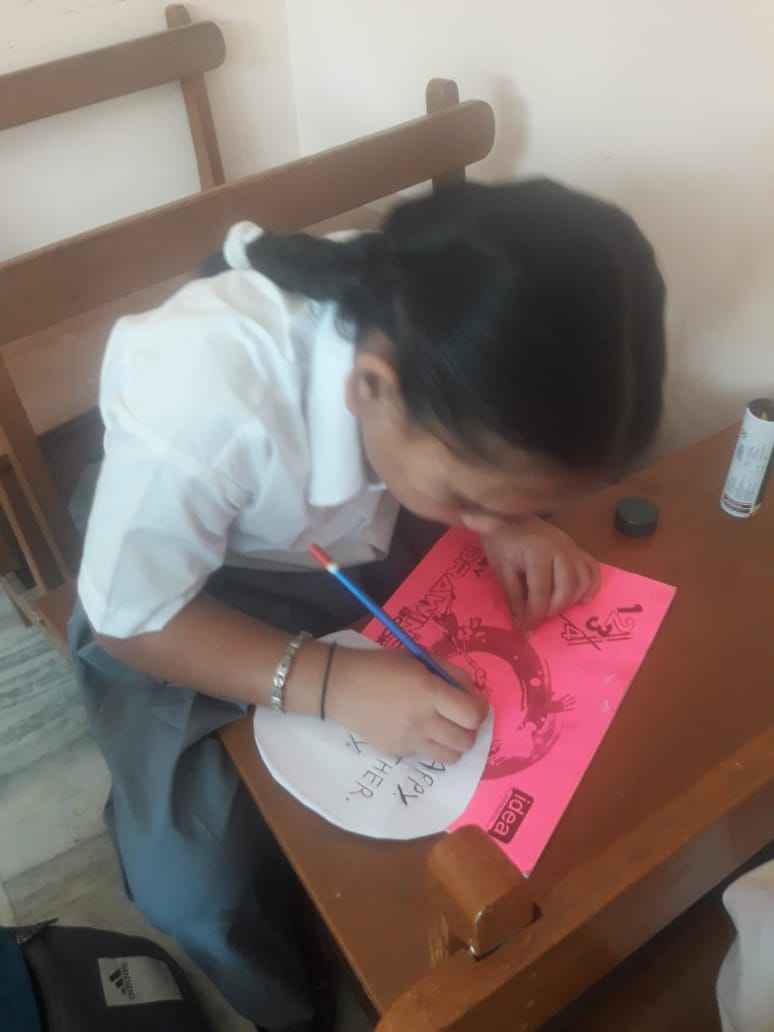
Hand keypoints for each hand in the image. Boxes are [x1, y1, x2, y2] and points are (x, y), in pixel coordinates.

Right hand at [325, 647, 487, 763]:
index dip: (480, 710)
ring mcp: (409, 741)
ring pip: (451, 757)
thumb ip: (450, 674)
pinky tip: (419, 731)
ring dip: (455, 744)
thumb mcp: (419, 659)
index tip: (476, 703)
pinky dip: (431, 746)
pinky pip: (426, 756)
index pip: (472, 715)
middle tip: (461, 717)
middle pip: (465, 740)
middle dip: (470, 729)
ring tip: (446, 729)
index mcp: (428, 692)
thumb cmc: (381, 666)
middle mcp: (422, 721)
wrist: (340, 687)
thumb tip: (473, 694)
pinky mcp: (397, 753)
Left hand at [481, 517, 600, 628]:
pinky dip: (590, 587)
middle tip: (538, 617)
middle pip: (567, 589)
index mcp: (538, 553)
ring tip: (553, 607)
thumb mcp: (502, 570)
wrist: (510, 517)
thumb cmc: (502, 543)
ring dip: (570, 601)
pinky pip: (593, 570)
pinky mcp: (578, 549)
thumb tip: (522, 626)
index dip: (534, 615)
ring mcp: (573, 548)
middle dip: (552, 610)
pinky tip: (580, 599)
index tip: (525, 629)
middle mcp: (561, 550)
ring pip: (583, 582)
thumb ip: (514, 597)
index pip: (541, 593)